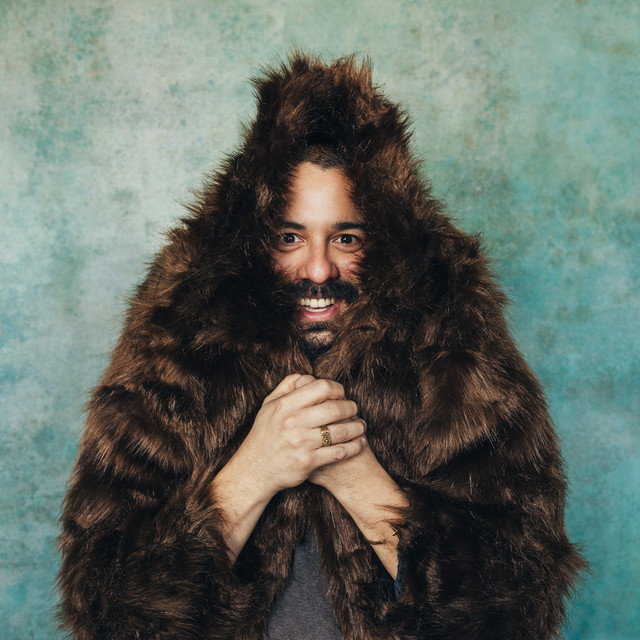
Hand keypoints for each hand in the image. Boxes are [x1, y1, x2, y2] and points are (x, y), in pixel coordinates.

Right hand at [231, 374, 366, 500]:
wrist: (254, 471)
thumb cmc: (263, 436)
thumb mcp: (268, 407)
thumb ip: (286, 387)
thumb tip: (306, 376)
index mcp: (285, 405)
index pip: (321, 387)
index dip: (337, 389)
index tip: (342, 394)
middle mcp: (293, 422)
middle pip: (334, 407)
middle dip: (350, 407)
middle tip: (355, 409)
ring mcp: (301, 442)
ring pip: (340, 430)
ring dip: (356, 427)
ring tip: (361, 426)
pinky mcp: (308, 462)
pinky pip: (339, 452)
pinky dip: (354, 447)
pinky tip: (360, 444)